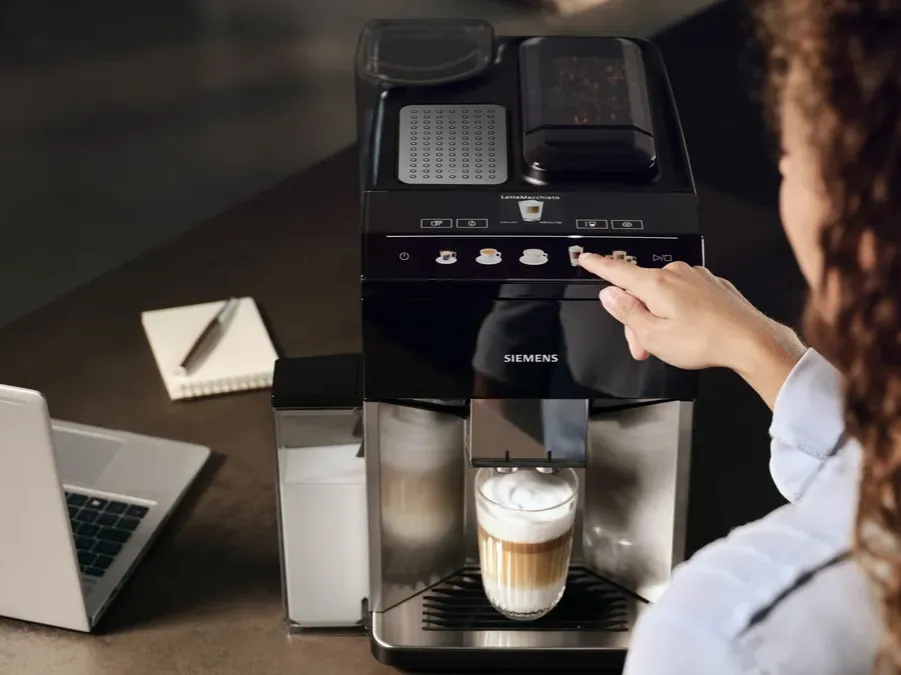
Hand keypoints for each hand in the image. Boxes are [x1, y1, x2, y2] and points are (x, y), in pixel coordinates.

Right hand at [578, 254, 806, 408]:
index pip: (617, 270)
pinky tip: (689, 332)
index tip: (586, 258)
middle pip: (640, 291)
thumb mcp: (653, 336)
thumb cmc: (705, 341)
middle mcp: (675, 273)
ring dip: (658, 318)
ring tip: (669, 344)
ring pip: (663, 295)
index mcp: (656, 283)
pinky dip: (678, 313)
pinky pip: (684, 295)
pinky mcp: (712, 285)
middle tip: (642, 347)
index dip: (597, 265)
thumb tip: (610, 296)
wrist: (750, 341)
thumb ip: (627, 313)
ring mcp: (696, 277)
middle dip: (637, 319)